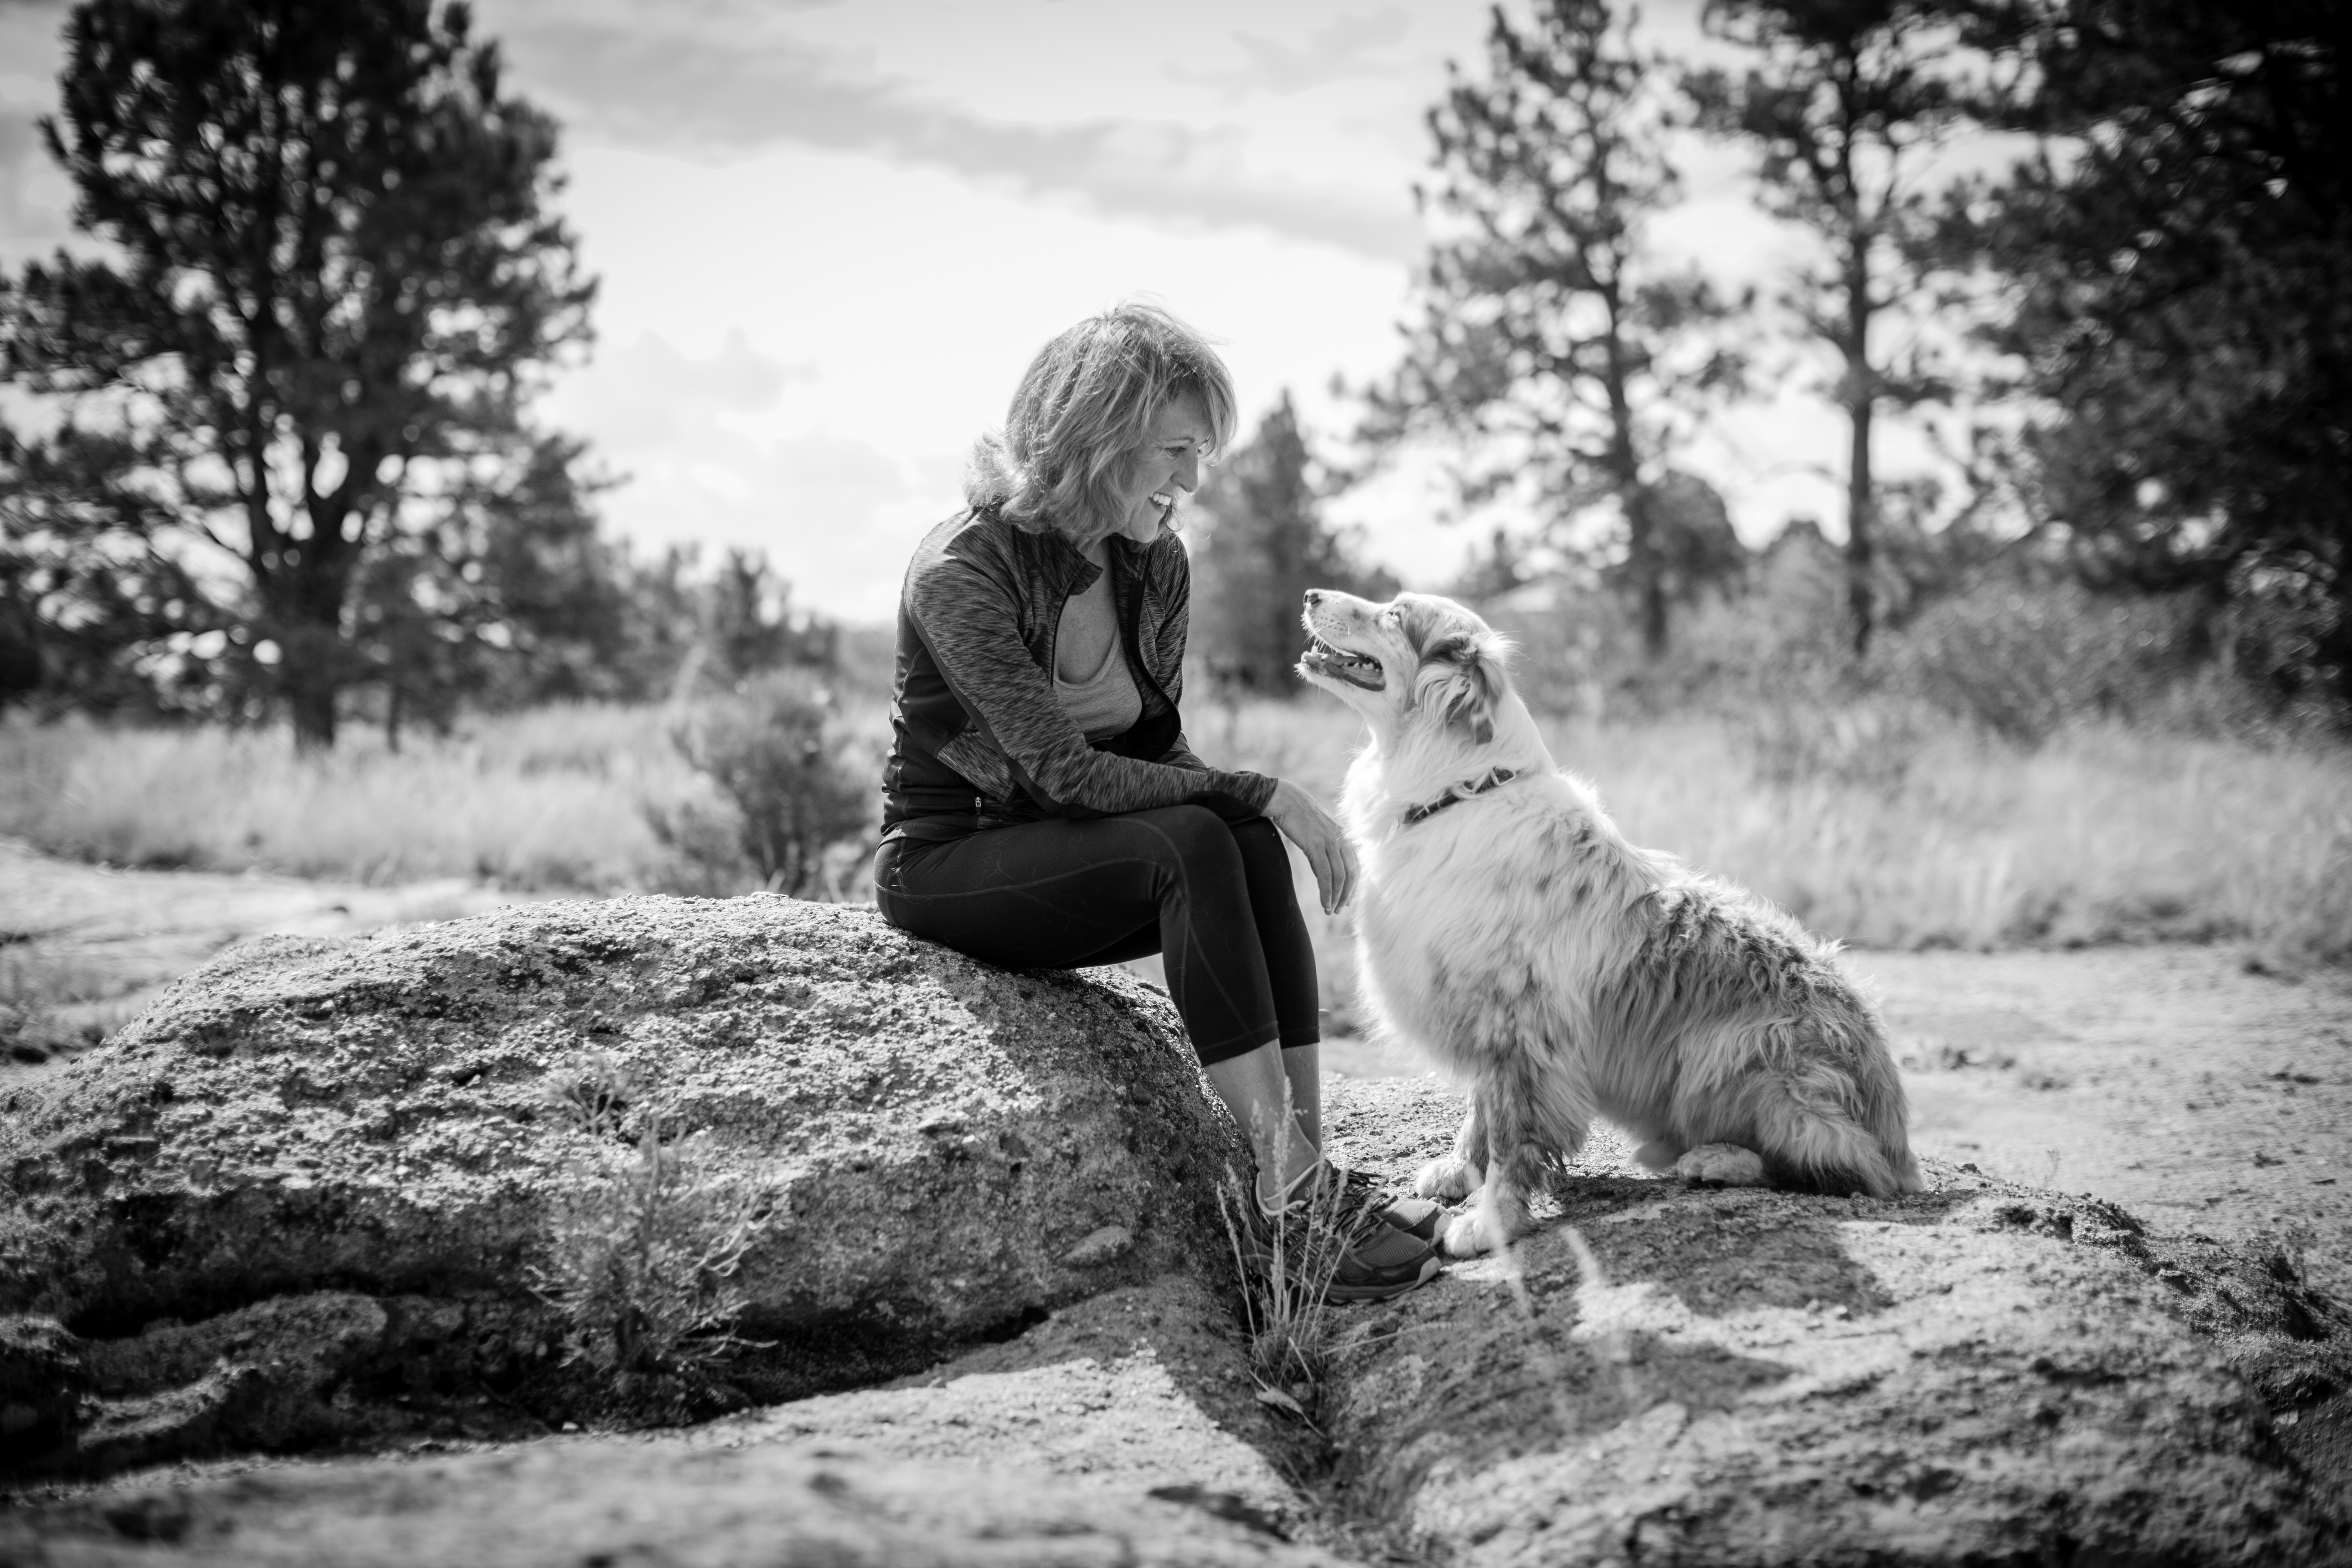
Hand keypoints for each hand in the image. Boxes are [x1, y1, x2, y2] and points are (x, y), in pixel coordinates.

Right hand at [1265, 777, 1357, 914]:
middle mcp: (1340, 839)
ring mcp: (1329, 841)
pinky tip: (1324, 902)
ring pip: (1340, 876)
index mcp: (1343, 837)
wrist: (1286, 800)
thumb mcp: (1316, 836)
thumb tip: (1325, 878)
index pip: (1355, 866)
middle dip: (1346, 895)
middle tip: (1338, 909)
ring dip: (1336, 897)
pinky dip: (1327, 891)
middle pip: (1351, 873)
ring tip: (1329, 910)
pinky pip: (1325, 874)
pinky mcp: (1316, 845)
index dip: (1353, 885)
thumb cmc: (1298, 818)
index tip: (1346, 900)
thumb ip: (1324, 855)